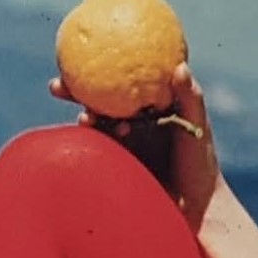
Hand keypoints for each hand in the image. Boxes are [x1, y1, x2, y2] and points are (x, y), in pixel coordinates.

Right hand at [48, 63, 220, 229]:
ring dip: (84, 116)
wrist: (195, 208)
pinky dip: (91, 140)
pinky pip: (97, 146)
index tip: (89, 49)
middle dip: (76, 88)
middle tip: (57, 85)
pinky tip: (90, 137)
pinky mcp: (116, 161)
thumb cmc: (200, 163)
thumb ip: (189, 98)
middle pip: (100, 96)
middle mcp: (133, 118)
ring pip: (95, 121)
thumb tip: (179, 66)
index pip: (125, 77)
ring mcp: (122, 140)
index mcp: (151, 103)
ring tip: (85, 118)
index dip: (106, 62)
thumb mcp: (196, 128)